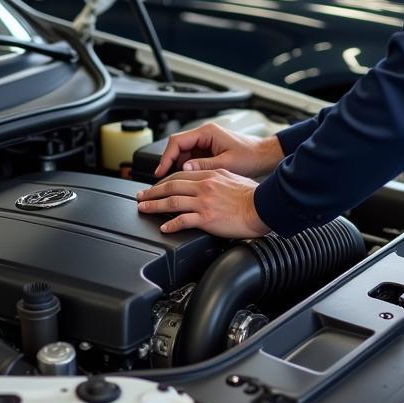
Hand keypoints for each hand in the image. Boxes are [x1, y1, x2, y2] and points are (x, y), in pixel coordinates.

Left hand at [136, 169, 269, 238]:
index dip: (163, 181)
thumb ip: (214, 178)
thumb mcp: (230, 177)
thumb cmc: (252, 195)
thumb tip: (203, 181)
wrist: (262, 207)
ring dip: (154, 205)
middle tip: (141, 197)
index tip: (155, 186)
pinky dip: (170, 224)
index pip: (179, 175)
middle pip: (171, 186)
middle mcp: (204, 187)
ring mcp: (204, 202)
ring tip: (144, 208)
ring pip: (172, 202)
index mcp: (210, 175)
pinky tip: (164, 227)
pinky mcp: (206, 218)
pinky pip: (183, 221)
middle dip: (152, 192)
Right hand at [153, 122, 283, 179]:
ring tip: (173, 183)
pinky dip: (187, 169)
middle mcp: (205, 135)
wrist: (265, 156)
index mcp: (207, 133)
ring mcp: (207, 143)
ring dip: (178, 167)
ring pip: (183, 154)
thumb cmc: (250, 156)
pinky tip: (186, 181)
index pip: (177, 142)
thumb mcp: (225, 164)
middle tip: (162, 180)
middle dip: (169, 163)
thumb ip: (203, 165)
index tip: (160, 171)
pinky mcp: (210, 151)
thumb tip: (184, 168)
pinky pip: (192, 158)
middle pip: (178, 147)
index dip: (166, 157)